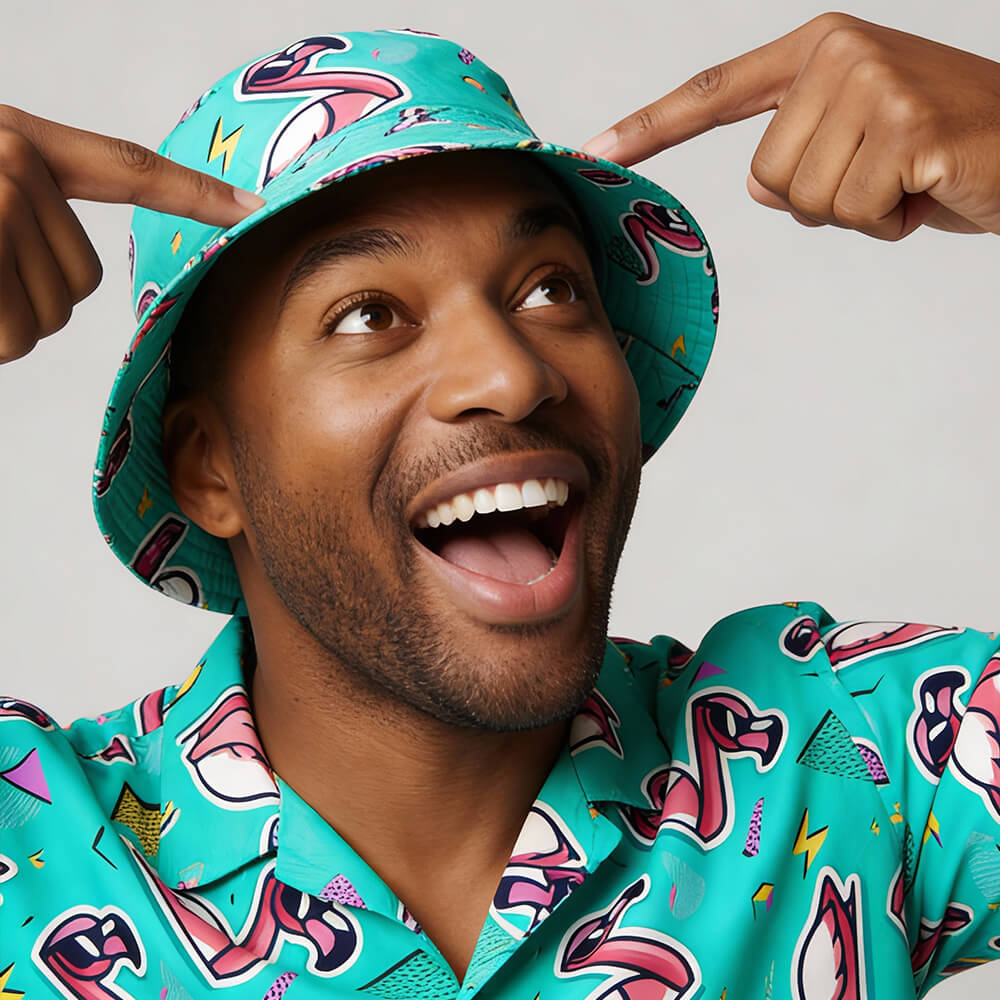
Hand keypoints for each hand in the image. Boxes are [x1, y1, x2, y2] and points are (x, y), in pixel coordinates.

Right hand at [0, 105, 263, 363]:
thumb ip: (32, 205)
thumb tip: (75, 270)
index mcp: (21, 141)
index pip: (128, 168)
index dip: (195, 193)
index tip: (253, 207)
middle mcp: (16, 163)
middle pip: (86, 277)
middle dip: (36, 289)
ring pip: (55, 312)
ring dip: (11, 314)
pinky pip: (21, 335)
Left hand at [583, 13, 999, 239]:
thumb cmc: (943, 146)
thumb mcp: (858, 136)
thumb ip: (796, 149)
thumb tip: (758, 185)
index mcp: (817, 49)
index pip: (714, 93)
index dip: (650, 127)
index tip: (594, 150)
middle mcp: (838, 54)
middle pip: (765, 180)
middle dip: (821, 199)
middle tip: (883, 173)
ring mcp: (872, 83)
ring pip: (804, 203)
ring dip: (857, 213)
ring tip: (908, 178)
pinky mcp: (905, 126)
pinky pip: (851, 215)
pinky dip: (888, 223)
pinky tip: (928, 188)